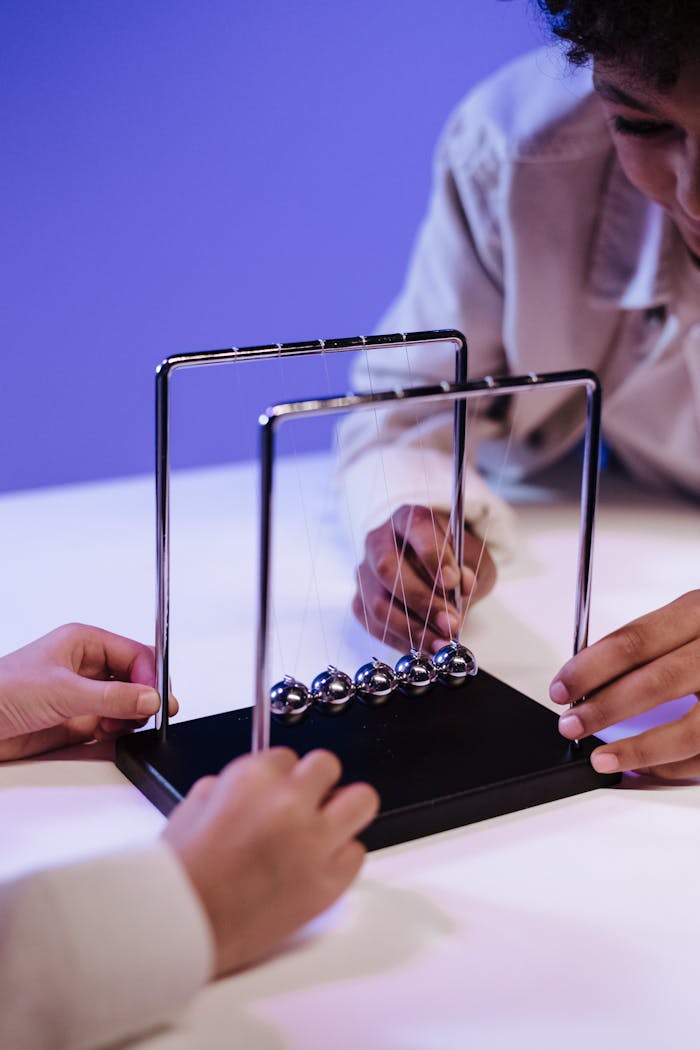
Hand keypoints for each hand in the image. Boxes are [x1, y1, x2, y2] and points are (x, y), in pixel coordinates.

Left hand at [0, 623, 176, 760]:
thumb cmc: (2, 691)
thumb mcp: (62, 691)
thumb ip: (111, 697)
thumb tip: (150, 698)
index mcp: (84, 642)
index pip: (136, 654)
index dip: (151, 675)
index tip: (158, 698)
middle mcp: (87, 666)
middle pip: (137, 678)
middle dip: (145, 696)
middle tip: (150, 714)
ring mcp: (83, 694)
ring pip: (128, 703)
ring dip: (131, 716)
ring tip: (120, 724)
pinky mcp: (77, 720)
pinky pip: (112, 724)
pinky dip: (118, 731)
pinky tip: (109, 733)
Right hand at [164, 747, 378, 975]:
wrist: (183, 927)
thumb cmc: (183, 876)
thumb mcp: (194, 808)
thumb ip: (228, 786)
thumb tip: (250, 786)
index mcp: (254, 779)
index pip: (288, 756)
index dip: (279, 777)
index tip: (275, 791)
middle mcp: (289, 804)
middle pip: (328, 766)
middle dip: (314, 783)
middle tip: (303, 803)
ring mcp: (314, 843)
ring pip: (362, 801)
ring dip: (343, 809)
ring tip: (325, 825)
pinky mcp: (327, 884)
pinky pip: (355, 853)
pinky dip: (340, 856)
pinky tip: (318, 863)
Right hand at [352, 504, 495, 652]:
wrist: (434, 572)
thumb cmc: (452, 562)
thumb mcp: (472, 560)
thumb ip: (471, 570)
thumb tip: (463, 585)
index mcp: (409, 518)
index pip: (416, 527)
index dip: (433, 555)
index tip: (453, 581)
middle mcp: (380, 540)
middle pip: (388, 568)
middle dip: (421, 600)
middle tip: (450, 623)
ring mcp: (365, 571)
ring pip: (378, 602)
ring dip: (413, 628)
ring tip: (442, 643)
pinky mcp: (360, 600)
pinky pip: (373, 624)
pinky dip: (401, 641)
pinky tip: (424, 648)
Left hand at [551, 591, 699, 777]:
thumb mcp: (694, 619)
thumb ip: (655, 642)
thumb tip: (593, 677)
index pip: (634, 640)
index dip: (590, 668)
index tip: (562, 687)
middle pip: (656, 682)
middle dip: (604, 709)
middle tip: (571, 725)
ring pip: (689, 730)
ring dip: (638, 749)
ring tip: (601, 758)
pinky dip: (676, 766)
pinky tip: (649, 768)